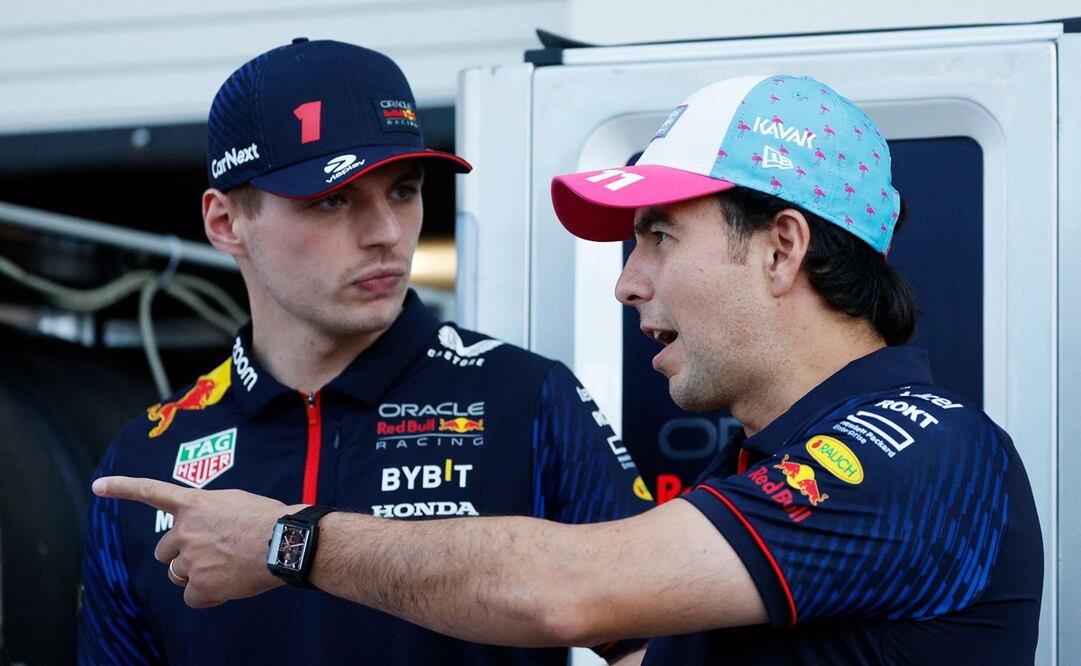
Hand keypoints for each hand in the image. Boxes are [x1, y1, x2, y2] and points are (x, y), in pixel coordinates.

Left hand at [93, 476, 301, 607]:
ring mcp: (191, 558)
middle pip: (164, 551)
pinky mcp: (201, 584)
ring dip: (196, 574)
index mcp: (195, 504)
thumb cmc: (270, 520)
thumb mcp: (235, 502)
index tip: (97, 486)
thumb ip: (209, 512)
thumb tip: (203, 530)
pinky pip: (192, 596)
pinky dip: (207, 594)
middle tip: (212, 554)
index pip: (151, 491)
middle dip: (182, 555)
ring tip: (228, 567)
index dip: (122, 487)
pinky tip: (229, 584)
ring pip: (178, 574)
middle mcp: (186, 530)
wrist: (287, 542)